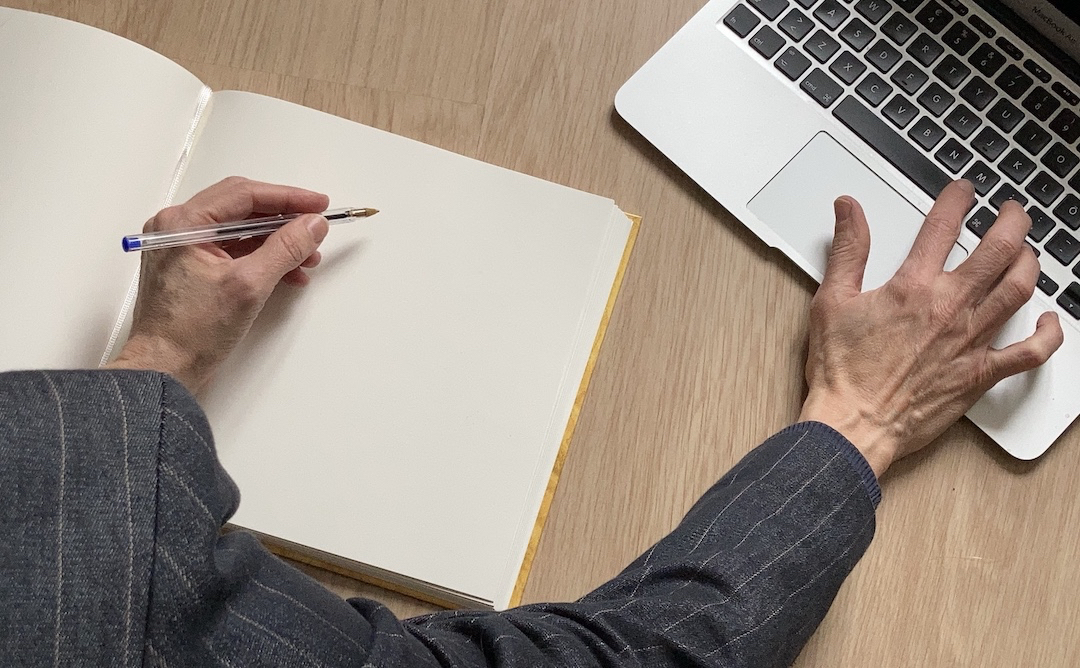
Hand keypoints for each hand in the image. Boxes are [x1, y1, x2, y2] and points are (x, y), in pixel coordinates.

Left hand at [104, 177, 330, 393]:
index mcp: (182, 223)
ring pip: (240, 230)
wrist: (164, 369)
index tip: (318, 204)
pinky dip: (261, 257)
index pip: (243, 194)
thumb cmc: (190, 332)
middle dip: (283, 219)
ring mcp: (183, 248)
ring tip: (306, 257)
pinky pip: (233, 250)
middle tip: (314, 226)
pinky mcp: (191, 267)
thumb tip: (312, 225)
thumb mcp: (249, 285)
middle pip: (242, 209)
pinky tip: (286, 272)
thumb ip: (285, 248)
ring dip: (276, 241)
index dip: (287, 197)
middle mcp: (177, 229)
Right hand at [799, 180, 1063, 476]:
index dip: (955, 199)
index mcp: (912, 287)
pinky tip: (1049, 322)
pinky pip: (1030, 352)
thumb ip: (847, 250)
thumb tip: (849, 210)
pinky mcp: (981, 373)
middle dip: (1011, 222)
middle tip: (1012, 212)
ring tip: (1027, 251)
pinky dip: (1048, 335)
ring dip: (1029, 263)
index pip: (942, 227)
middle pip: (997, 250)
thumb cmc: (841, 370)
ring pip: (1019, 289)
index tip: (962, 191)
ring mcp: (971, 340)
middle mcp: (949, 308)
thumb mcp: (831, 301)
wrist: (854, 423)